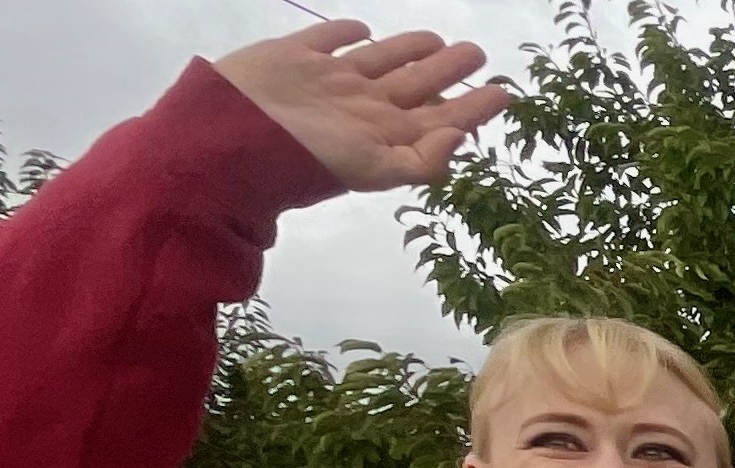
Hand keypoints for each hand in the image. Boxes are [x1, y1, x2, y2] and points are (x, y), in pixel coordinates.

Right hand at [214, 22, 511, 191]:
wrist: (228, 141)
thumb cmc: (301, 161)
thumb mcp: (372, 169)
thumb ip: (421, 160)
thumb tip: (463, 138)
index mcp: (384, 134)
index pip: (441, 118)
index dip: (474, 106)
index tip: (506, 92)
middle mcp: (361, 107)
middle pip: (416, 85)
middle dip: (448, 70)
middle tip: (477, 53)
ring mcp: (329, 81)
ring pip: (380, 61)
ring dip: (409, 50)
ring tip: (438, 42)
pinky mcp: (295, 57)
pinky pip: (329, 41)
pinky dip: (347, 33)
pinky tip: (362, 30)